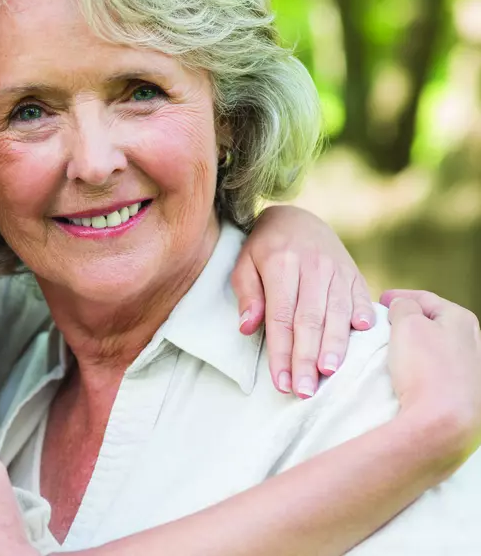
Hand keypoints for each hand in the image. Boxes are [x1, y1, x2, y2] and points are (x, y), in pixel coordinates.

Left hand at [233, 205, 374, 398]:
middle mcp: (312, 266)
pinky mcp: (353, 271)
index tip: (281, 382)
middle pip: (310, 319)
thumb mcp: (244, 263)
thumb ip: (247, 293)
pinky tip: (364, 334)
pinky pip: (361, 295)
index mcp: (281, 263)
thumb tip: (248, 328)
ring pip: (338, 311)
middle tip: (306, 391)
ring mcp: (336, 268)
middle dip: (307, 358)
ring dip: (335, 345)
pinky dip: (364, 314)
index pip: (281, 316)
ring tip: (330, 373)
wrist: (296, 217)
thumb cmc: (264, 248)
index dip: (281, 352)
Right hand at [382, 289, 480, 464]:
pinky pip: (438, 367)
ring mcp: (471, 367)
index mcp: (461, 319)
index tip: (381, 300)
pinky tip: (410, 370)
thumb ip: (403, 306)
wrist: (442, 421)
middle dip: (409, 320)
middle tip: (385, 323)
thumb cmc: (426, 370)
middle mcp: (472, 341)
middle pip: (434, 321)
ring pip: (437, 345)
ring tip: (393, 348)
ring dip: (416, 343)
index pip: (425, 298)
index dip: (399, 296)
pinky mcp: (464, 389)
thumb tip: (403, 307)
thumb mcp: (407, 325)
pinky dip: (422, 363)